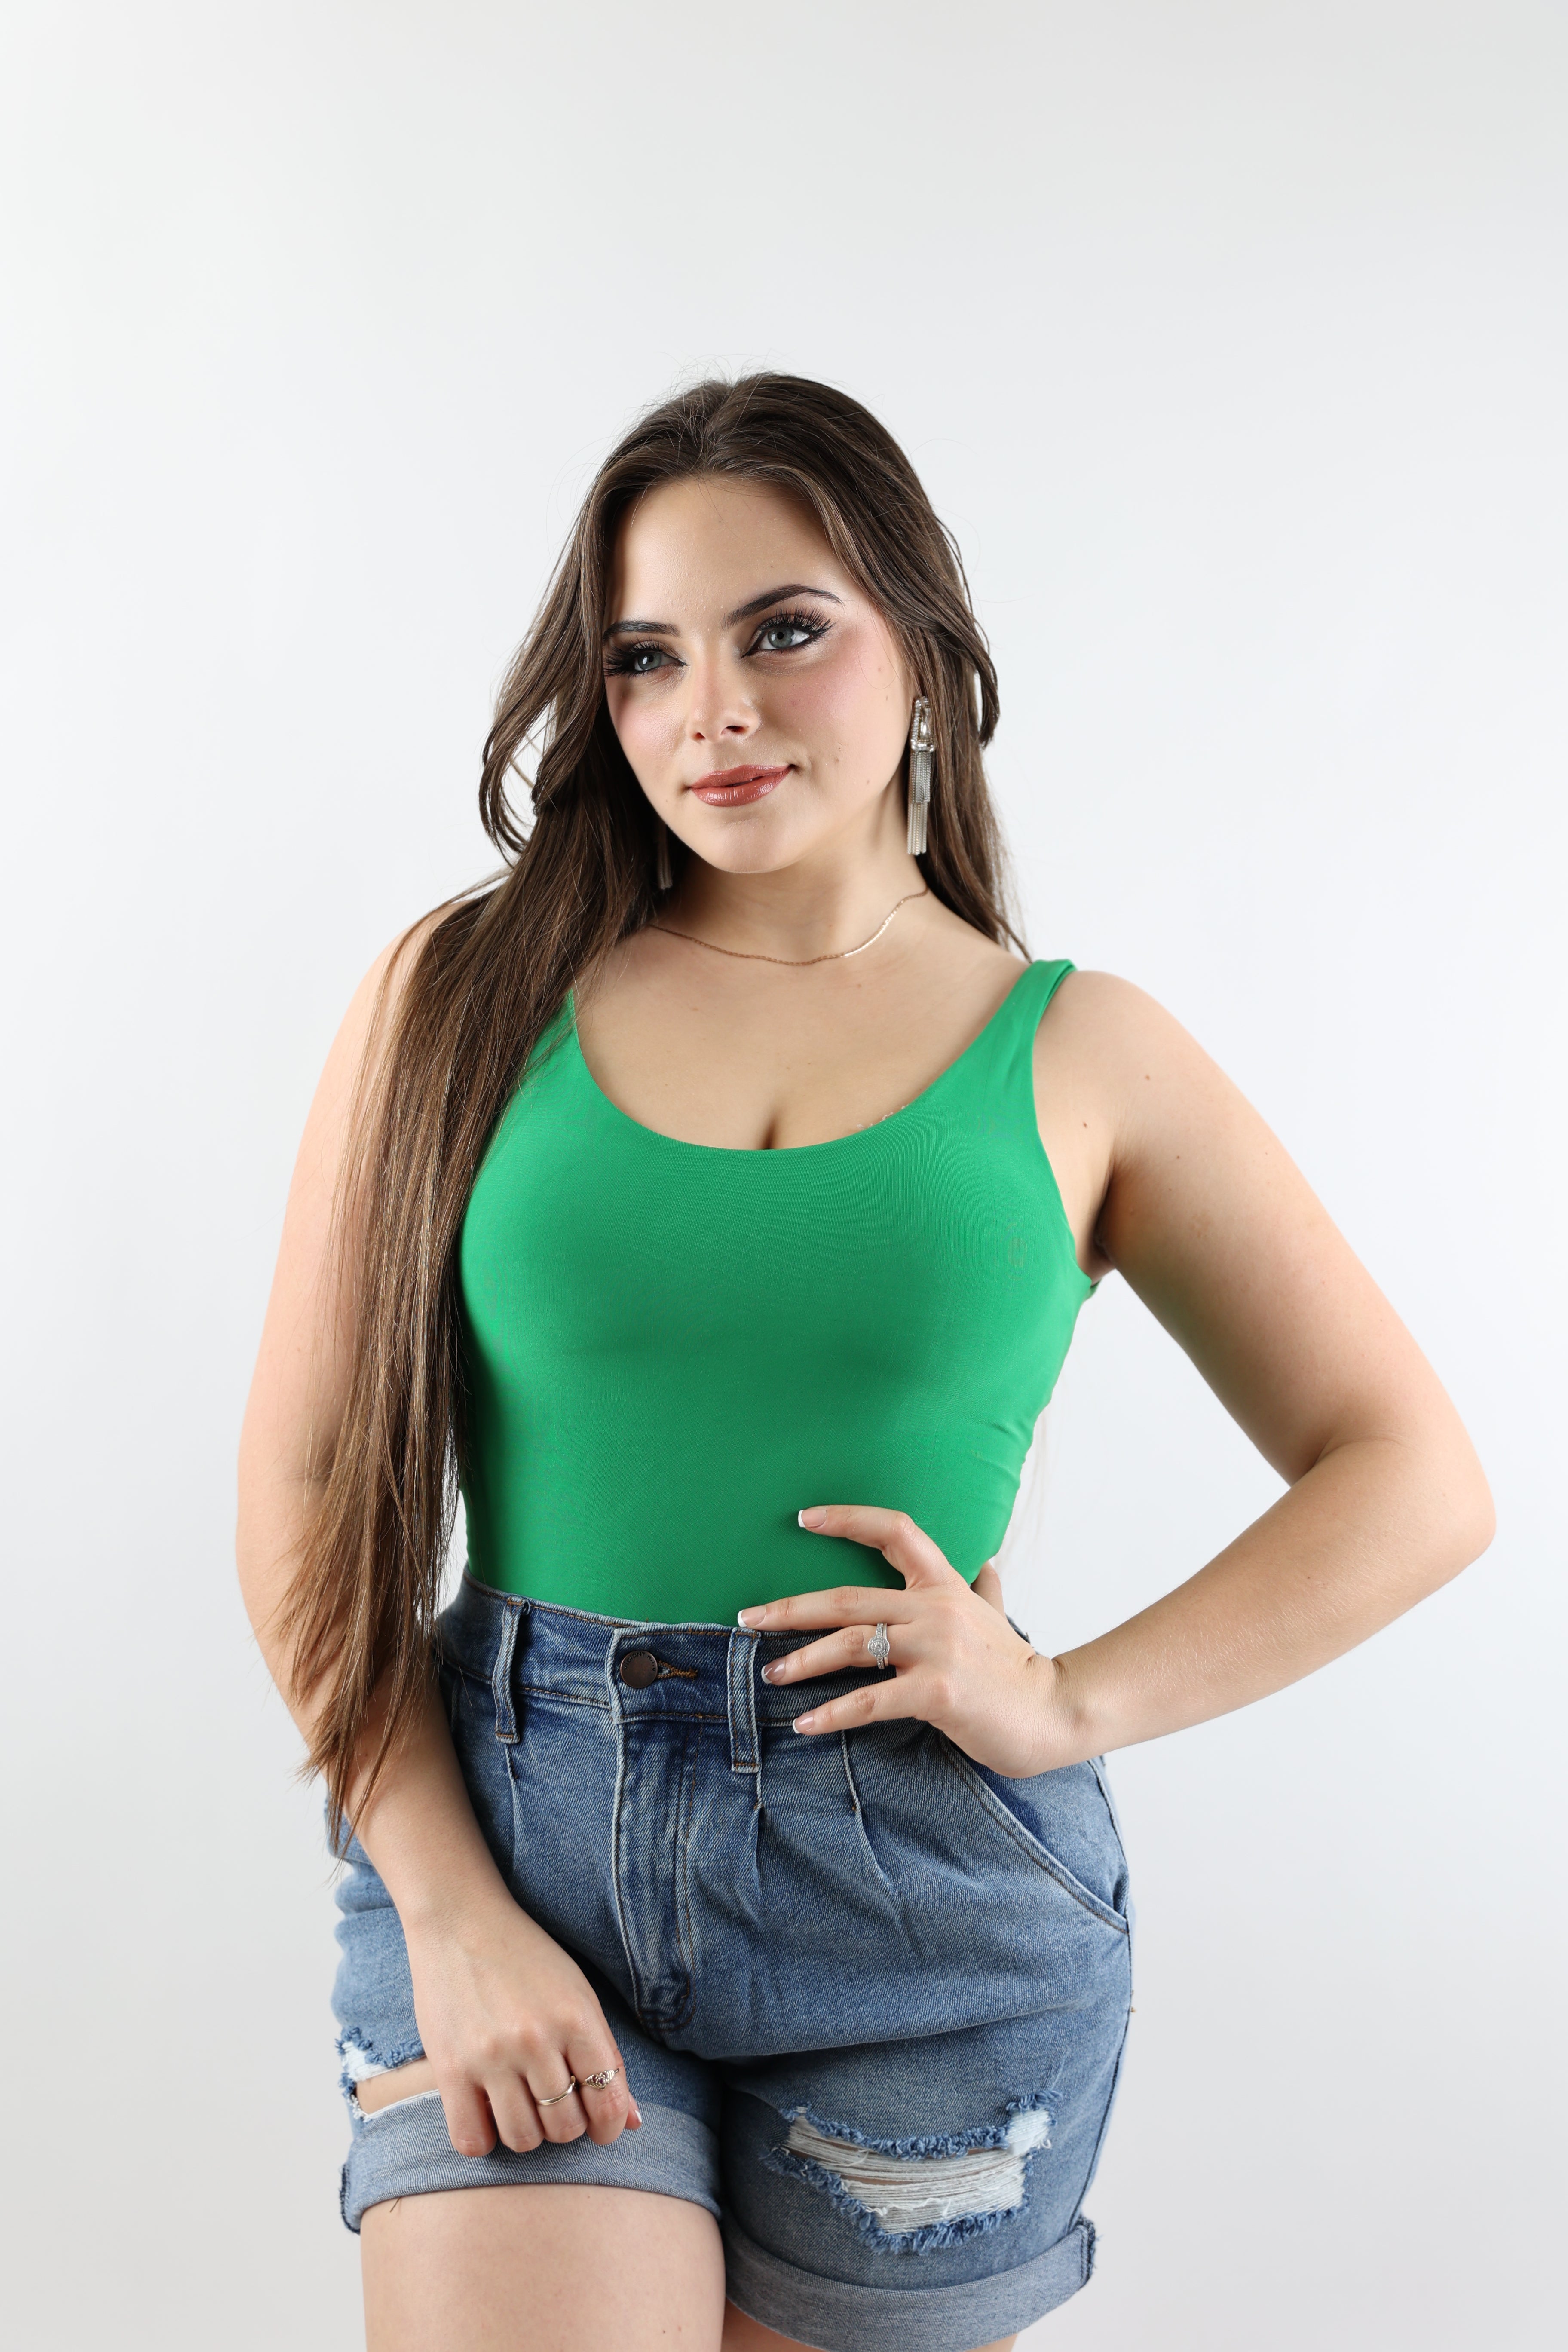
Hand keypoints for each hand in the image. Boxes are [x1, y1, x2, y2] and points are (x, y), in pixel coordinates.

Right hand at [404, 1883, 640, 2156]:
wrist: (459, 1919)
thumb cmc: (525, 1957)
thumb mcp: (578, 1993)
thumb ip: (606, 2056)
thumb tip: (633, 2122)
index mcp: (576, 2017)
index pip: (607, 2101)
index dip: (610, 2125)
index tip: (601, 2128)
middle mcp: (536, 2039)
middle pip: (565, 2127)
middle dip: (566, 2125)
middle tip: (554, 2103)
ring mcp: (490, 2056)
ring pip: (523, 2139)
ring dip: (528, 2132)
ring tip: (521, 2105)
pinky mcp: (449, 2068)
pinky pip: (471, 2140)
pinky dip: (484, 2138)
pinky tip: (488, 2113)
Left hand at [740, 1505, 1082, 1777]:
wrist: (1054, 1712)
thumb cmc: (1017, 1671)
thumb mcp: (1000, 1618)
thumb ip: (988, 1592)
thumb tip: (990, 1568)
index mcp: (946, 1586)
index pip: (896, 1531)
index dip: (847, 1520)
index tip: (804, 1518)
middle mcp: (937, 1609)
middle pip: (848, 1597)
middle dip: (790, 1607)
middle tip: (748, 1615)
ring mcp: (937, 1650)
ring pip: (852, 1645)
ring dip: (802, 1660)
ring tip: (769, 1671)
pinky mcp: (937, 1693)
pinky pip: (870, 1701)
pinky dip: (832, 1714)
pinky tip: (804, 1723)